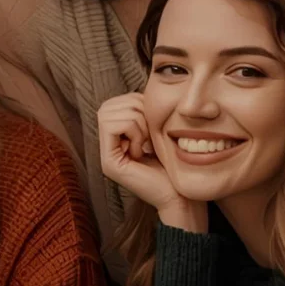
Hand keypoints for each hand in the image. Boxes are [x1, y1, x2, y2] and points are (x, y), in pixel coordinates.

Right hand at [96, 94, 203, 231]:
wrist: (180, 194)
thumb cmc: (174, 163)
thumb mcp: (158, 129)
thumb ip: (144, 112)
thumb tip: (142, 91)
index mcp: (116, 137)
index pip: (115, 102)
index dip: (136, 104)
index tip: (152, 124)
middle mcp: (106, 145)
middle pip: (109, 105)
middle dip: (135, 111)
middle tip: (149, 134)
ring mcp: (105, 155)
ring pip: (110, 113)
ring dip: (136, 123)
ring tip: (145, 144)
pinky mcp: (109, 163)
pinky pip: (113, 126)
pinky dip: (133, 131)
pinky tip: (141, 150)